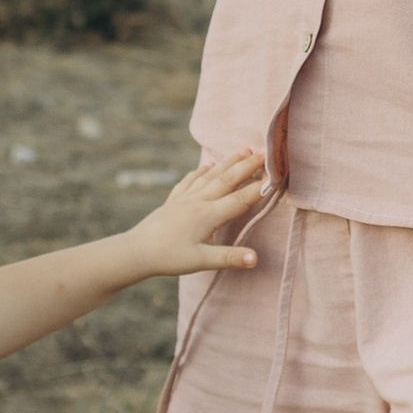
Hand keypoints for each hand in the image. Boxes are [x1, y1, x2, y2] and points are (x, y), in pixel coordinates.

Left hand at [127, 149, 268, 273]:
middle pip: (227, 180)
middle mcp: (198, 201)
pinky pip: (191, 180)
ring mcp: (184, 198)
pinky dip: (202, 171)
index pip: (240, 199)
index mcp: (207, 215)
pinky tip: (208, 165)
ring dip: (228, 163)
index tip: (276, 177)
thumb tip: (256, 258)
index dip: (259, 188)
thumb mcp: (200, 261)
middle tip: (265, 153)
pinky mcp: (173, 200)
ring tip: (243, 151)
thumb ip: (229, 258)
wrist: (135, 251)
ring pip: (210, 175)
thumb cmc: (169, 258)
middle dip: (247, 166)